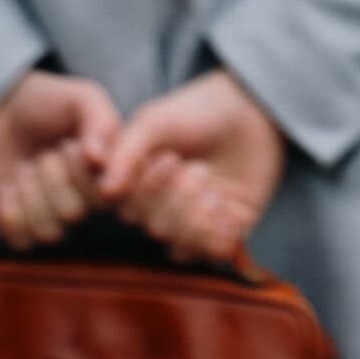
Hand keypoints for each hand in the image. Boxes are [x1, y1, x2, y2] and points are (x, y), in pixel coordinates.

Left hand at [0, 67, 121, 251]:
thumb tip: (100, 157)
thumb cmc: (48, 102)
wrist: (3, 110)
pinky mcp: (24, 228)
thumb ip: (99, 119)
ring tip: (26, 166)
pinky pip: (21, 240)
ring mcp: (55, 215)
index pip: (108, 196)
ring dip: (29, 193)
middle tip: (47, 151)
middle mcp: (87, 198)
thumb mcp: (80, 97)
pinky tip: (9, 186)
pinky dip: (9, 211)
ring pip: (49, 231)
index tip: (70, 143)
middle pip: (75, 214)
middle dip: (52, 176)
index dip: (83, 172)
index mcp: (109, 170)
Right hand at [97, 67, 286, 266]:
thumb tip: (107, 191)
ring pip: (176, 241)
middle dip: (170, 195)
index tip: (165, 159)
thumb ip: (128, 152)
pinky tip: (225, 203)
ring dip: (193, 211)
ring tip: (207, 177)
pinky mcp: (224, 228)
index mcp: (137, 182)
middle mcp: (160, 206)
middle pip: (150, 226)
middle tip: (186, 163)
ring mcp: (192, 219)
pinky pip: (210, 251)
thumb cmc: (200, 109)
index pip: (122, 207)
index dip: (142, 191)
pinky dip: (216, 231)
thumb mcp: (156, 121)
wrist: (252, 106)